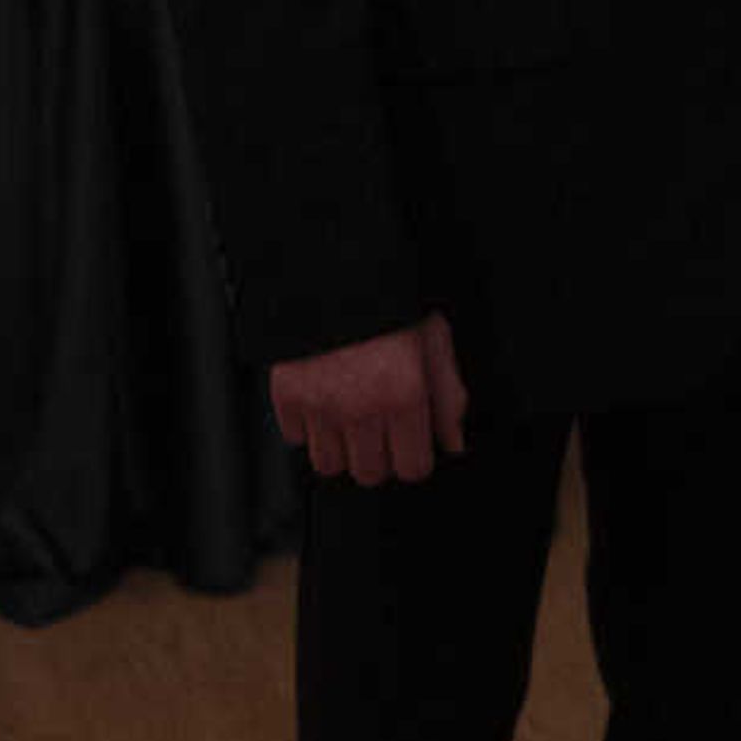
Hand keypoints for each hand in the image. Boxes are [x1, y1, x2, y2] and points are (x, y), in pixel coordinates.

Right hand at [270, 312, 468, 486]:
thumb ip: (448, 393)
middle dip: (378, 455)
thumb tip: (453, 440)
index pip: (413, 468)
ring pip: (330, 464)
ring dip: (340, 447)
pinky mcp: (287, 396)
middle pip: (371, 473)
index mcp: (405, 395)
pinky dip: (306, 426)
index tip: (409, 441)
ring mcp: (321, 406)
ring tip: (347, 418)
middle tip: (378, 427)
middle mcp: (363, 408)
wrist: (332, 267)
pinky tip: (321, 401)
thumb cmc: (389, 299)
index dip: (413, 455)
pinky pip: (295, 438)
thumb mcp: (434, 339)